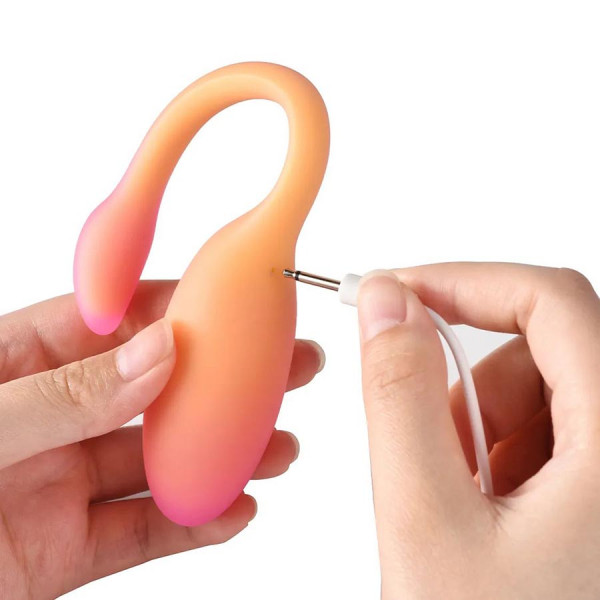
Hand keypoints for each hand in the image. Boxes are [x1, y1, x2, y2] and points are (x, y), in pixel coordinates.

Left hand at [0, 281, 324, 598]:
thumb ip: (68, 393)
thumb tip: (159, 351)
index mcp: (14, 366)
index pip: (114, 324)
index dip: (179, 310)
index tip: (238, 307)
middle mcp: (46, 420)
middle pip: (154, 393)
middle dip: (224, 383)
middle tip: (287, 370)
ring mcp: (57, 486)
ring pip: (156, 464)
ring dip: (221, 457)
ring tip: (278, 448)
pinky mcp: (61, 552)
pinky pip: (139, 532)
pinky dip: (192, 526)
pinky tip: (235, 512)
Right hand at [357, 264, 599, 598]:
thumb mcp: (426, 523)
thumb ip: (398, 396)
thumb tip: (385, 303)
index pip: (549, 300)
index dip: (464, 281)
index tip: (396, 292)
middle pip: (543, 347)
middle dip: (465, 379)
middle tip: (427, 446)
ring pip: (540, 393)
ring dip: (478, 427)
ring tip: (459, 504)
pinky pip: (545, 435)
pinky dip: (496, 456)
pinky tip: (484, 518)